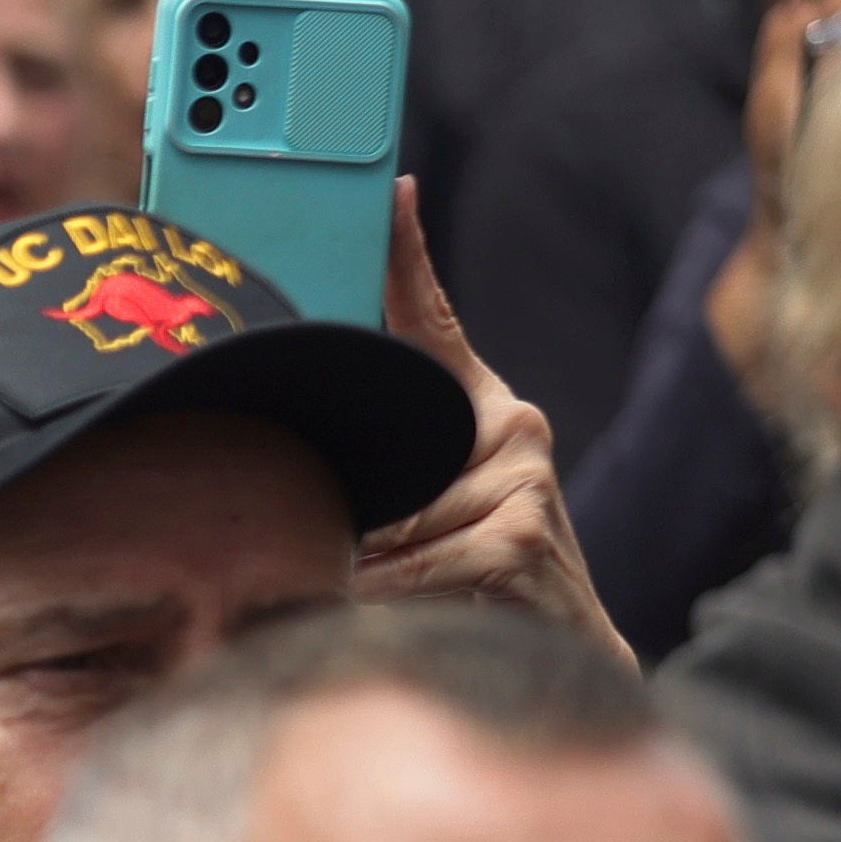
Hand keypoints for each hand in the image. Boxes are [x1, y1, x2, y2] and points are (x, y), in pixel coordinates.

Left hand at [354, 180, 628, 669]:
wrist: (564, 652)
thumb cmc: (477, 580)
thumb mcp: (422, 517)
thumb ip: (379, 480)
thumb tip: (276, 470)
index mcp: (481, 413)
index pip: (437, 322)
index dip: (408, 255)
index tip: (393, 189)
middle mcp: (510, 430)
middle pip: (377, 445)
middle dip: (332, 503)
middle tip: (325, 544)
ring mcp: (520, 479)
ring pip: (378, 523)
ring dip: (350, 568)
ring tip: (373, 598)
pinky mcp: (515, 535)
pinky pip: (403, 568)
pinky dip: (377, 600)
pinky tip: (397, 615)